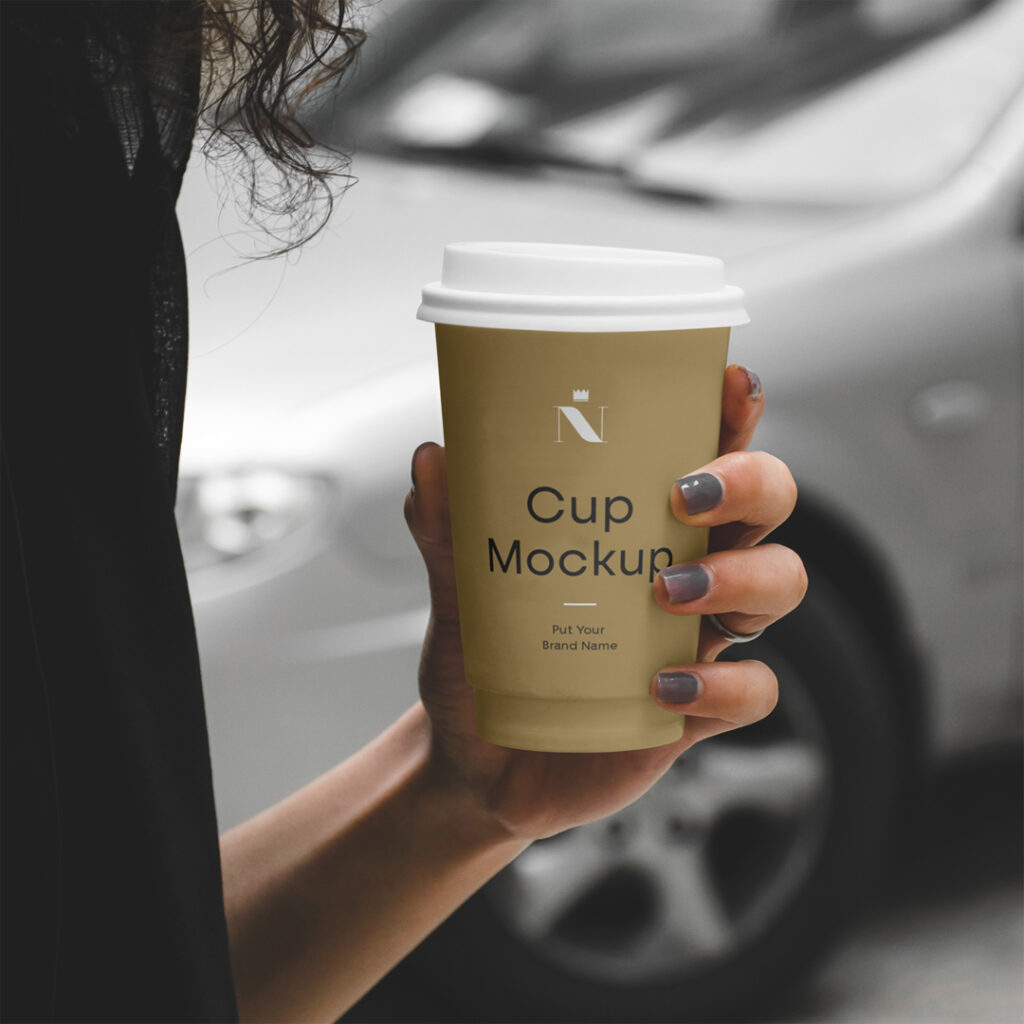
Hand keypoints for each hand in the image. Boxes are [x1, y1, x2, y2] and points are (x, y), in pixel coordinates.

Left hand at [404, 365, 805, 840]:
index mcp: (640, 528)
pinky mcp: (698, 710)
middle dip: (750, 485)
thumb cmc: (487, 666)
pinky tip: (661, 686)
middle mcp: (685, 571)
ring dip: (739, 578)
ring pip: (780, 585)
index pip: (706, 454)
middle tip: (684, 496)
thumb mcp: (461, 594)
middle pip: (768, 508)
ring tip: (664, 592)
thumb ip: (448, 532)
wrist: (479, 764)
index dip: (732, 416)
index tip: (728, 385)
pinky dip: (721, 684)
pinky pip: (754, 690)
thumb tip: (431, 459)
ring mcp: (699, 640)